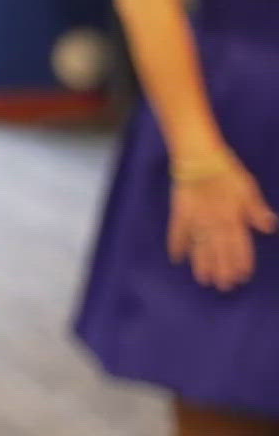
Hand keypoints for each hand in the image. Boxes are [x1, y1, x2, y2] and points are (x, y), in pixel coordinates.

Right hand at [169, 153, 276, 290]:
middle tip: (224, 286)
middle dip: (222, 269)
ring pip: (200, 246)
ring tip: (204, 280)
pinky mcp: (180, 213)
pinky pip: (177, 232)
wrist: (198, 158)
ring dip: (202, 264)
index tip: (242, 276)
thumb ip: (256, 209)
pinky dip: (176, 245)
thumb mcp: (248, 189)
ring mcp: (195, 220)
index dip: (241, 261)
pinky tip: (176, 258)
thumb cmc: (227, 172)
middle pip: (219, 250)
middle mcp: (214, 223)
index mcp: (233, 217)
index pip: (239, 245)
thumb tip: (269, 228)